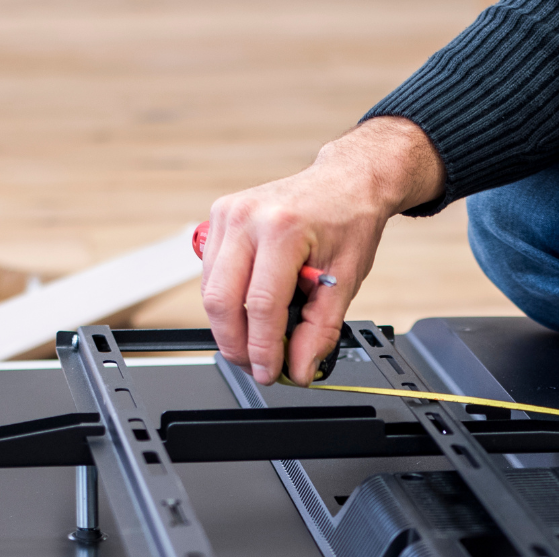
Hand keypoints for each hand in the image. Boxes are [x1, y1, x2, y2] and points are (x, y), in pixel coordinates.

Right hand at [201, 117, 445, 385]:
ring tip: (256, 345)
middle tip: (257, 367)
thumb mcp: (344, 280)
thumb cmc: (348, 221)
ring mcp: (227, 215)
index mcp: (283, 229)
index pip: (261, 305)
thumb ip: (320, 331)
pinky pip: (210, 274)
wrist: (346, 182)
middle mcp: (247, 218)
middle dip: (237, 345)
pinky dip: (226, 303)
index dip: (263, 348)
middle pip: (222, 301)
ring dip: (229, 328)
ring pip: (210, 291)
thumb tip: (299, 370)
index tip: (270, 373)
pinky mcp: (218, 218)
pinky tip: (249, 314)